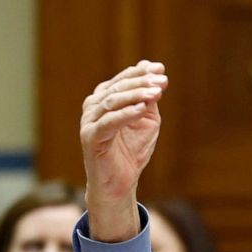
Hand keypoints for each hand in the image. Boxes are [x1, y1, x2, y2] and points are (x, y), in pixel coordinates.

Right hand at [79, 59, 167, 241]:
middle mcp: (93, 107)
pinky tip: (141, 109)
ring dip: (136, 95)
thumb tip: (154, 68)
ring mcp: (89, 121)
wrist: (121, 183)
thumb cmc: (132, 151)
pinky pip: (109, 123)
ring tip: (156, 93)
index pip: (123, 81)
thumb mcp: (147, 121)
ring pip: (112, 102)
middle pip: (118, 88)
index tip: (161, 69)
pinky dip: (125, 114)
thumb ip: (149, 99)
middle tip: (162, 81)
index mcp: (104, 99)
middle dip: (141, 83)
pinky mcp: (90, 138)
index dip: (141, 73)